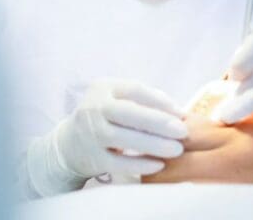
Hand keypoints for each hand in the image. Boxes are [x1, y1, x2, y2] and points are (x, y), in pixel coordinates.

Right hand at [55, 79, 187, 178]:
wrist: (69, 144)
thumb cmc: (105, 119)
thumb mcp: (117, 101)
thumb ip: (144, 102)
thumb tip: (177, 112)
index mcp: (104, 88)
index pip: (134, 89)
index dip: (159, 101)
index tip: (180, 113)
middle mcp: (94, 107)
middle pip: (128, 112)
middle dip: (158, 122)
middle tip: (182, 131)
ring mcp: (91, 133)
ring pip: (123, 138)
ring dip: (153, 144)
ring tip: (177, 150)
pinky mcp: (92, 157)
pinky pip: (118, 162)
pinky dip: (139, 164)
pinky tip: (158, 165)